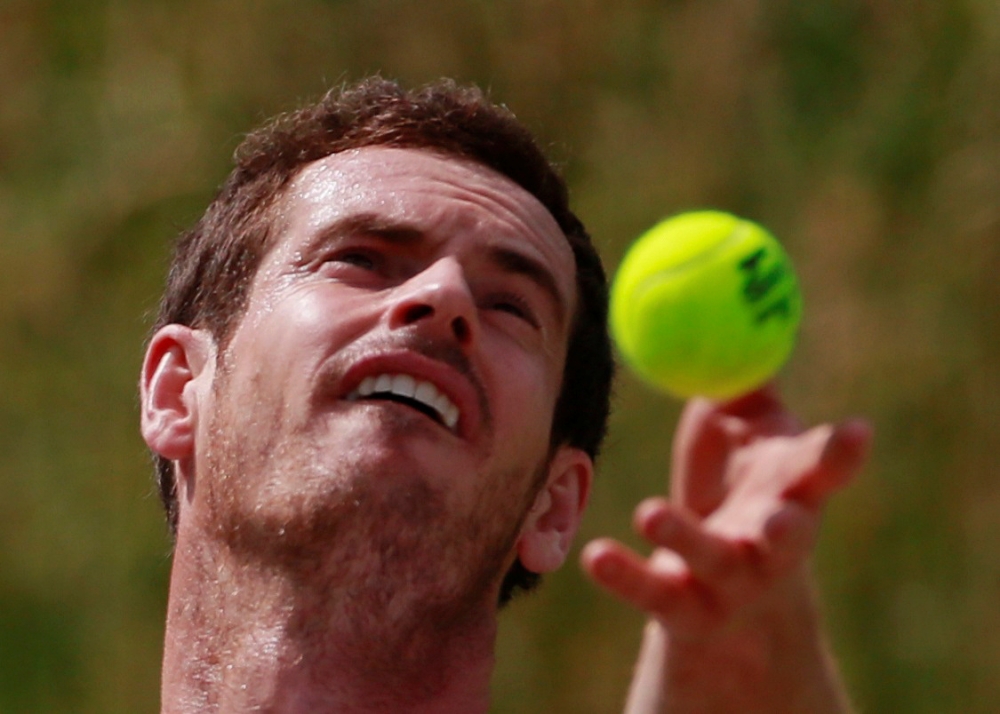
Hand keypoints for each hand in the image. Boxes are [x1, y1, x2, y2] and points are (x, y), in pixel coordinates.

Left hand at [580, 386, 870, 712]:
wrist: (732, 595)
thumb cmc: (741, 489)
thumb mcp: (746, 437)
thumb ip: (746, 389)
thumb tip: (750, 322)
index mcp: (790, 492)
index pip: (821, 471)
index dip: (841, 454)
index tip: (858, 430)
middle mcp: (770, 542)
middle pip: (787, 535)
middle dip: (787, 529)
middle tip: (780, 520)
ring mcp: (728, 581)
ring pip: (713, 561)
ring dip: (685, 537)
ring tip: (650, 512)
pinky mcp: (683, 609)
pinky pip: (652, 591)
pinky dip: (624, 574)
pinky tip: (595, 557)